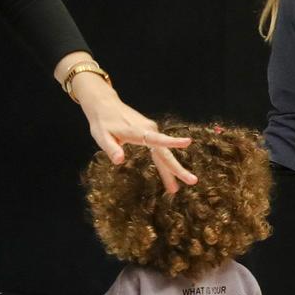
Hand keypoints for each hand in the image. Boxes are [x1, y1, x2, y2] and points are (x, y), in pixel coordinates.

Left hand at [72, 78, 195, 193]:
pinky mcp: (149, 132)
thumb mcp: (101, 137)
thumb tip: (119, 161)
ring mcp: (151, 130)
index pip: (157, 139)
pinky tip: (168, 176)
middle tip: (192, 181)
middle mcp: (148, 130)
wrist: (104, 105)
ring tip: (175, 189)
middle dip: (177, 168)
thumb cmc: (102, 122)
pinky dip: (164, 164)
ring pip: (163, 153)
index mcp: (137, 131)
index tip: (188, 142)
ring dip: (171, 170)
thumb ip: (111, 149)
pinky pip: (159, 150)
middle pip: (165, 152)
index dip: (172, 142)